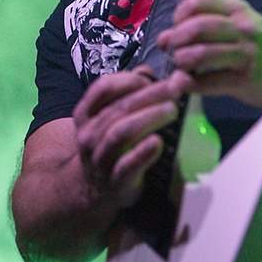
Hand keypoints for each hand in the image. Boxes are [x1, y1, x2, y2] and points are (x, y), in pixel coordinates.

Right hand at [73, 66, 191, 208]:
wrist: (92, 190)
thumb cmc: (108, 146)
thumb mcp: (110, 118)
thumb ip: (126, 94)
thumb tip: (147, 71)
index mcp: (86, 114)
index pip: (102, 88)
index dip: (128, 79)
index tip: (152, 77)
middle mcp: (89, 135)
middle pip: (119, 108)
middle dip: (150, 95)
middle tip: (175, 87)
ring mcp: (100, 159)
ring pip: (121, 133)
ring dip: (148, 118)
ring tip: (172, 110)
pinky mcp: (115, 183)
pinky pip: (127, 166)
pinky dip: (143, 153)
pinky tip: (158, 142)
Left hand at [157, 0, 261, 106]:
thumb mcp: (241, 22)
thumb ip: (207, 25)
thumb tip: (165, 37)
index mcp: (237, 10)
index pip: (199, 1)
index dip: (179, 15)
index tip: (175, 27)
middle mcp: (241, 28)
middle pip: (197, 27)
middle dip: (176, 39)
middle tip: (171, 50)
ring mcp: (245, 54)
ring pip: (201, 54)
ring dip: (182, 61)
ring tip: (180, 67)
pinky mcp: (246, 80)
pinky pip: (210, 82)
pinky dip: (190, 85)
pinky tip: (183, 85)